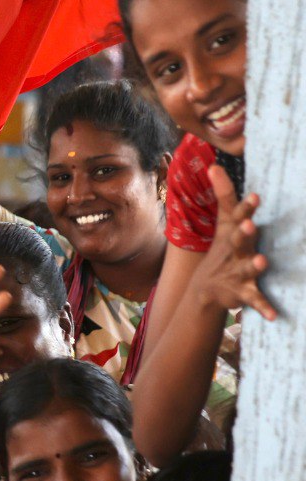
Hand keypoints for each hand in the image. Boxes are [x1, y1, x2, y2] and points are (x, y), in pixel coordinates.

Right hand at [192, 165, 276, 320]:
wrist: (206, 288)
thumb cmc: (223, 248)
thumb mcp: (224, 222)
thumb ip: (224, 194)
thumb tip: (214, 165)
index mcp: (232, 233)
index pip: (237, 217)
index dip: (245, 208)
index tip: (255, 196)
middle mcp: (232, 251)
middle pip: (238, 241)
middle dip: (243, 234)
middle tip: (250, 226)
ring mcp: (235, 272)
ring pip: (246, 268)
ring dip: (253, 266)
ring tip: (262, 262)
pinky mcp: (241, 292)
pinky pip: (254, 299)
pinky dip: (263, 307)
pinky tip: (274, 315)